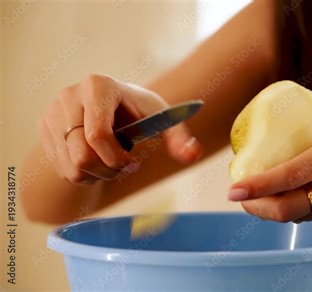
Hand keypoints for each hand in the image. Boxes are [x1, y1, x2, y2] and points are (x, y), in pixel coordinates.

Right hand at [38, 74, 201, 184]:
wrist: (115, 106)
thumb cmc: (141, 113)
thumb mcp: (164, 121)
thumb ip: (180, 138)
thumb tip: (193, 154)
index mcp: (98, 86)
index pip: (97, 135)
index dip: (116, 158)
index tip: (134, 161)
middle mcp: (69, 95)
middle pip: (81, 156)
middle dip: (109, 170)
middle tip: (125, 166)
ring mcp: (52, 112)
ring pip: (70, 167)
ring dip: (97, 175)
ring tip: (111, 161)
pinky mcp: (44, 129)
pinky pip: (61, 169)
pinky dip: (83, 175)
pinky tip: (96, 160)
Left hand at [228, 109, 311, 223]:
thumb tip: (294, 128)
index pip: (289, 175)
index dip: (257, 186)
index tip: (233, 190)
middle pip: (289, 209)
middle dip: (258, 209)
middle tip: (242, 200)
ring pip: (303, 215)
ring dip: (278, 208)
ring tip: (263, 196)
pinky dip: (306, 207)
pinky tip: (303, 194)